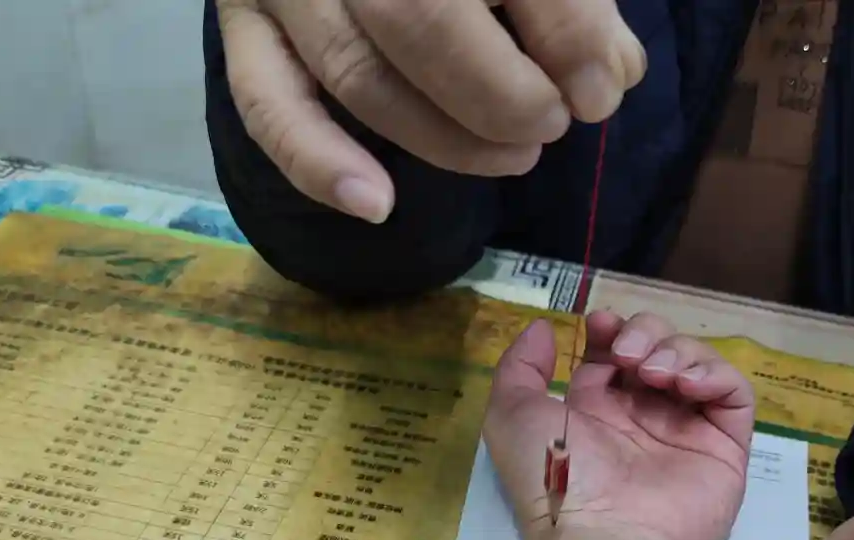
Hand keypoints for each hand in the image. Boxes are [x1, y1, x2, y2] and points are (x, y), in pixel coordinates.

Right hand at [216, 0, 645, 221]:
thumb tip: (610, 77)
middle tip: (550, 126)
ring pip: (359, 74)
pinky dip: (319, 163)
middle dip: (503, 95)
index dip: (567, 36)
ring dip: (444, 137)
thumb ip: (573, 0)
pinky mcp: (244, 23)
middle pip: (421, 18)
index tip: (602, 91)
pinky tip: (378, 205)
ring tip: (515, 157)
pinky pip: (268, 103)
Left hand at [483, 313, 754, 539]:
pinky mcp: (724, 448)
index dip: (611, 328)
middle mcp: (642, 419)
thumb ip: (519, 368)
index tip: (600, 324)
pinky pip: (734, 395)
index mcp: (596, 413)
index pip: (614, 353)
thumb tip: (544, 329)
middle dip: (645, 333)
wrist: (601, 537)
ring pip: (697, 362)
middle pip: (659, 348)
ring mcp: (686, 433)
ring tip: (653, 374)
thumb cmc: (554, 477)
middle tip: (627, 356)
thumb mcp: (511, 416)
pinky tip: (685, 385)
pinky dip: (714, 374)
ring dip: (676, 350)